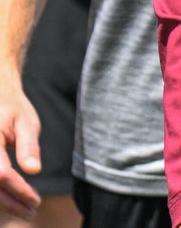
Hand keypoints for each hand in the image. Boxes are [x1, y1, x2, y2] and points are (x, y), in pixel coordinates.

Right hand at [0, 73, 40, 218]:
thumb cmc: (14, 109)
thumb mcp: (26, 122)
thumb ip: (28, 145)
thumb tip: (33, 170)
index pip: (1, 174)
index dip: (18, 190)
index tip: (36, 199)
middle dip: (12, 203)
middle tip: (33, 210)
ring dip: (5, 203)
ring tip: (27, 209)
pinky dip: (0, 194)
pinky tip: (15, 200)